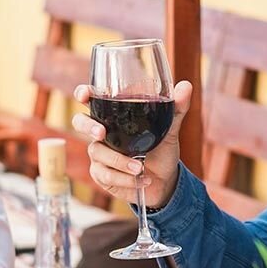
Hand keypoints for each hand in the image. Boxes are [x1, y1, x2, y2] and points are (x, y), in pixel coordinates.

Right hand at [70, 81, 193, 209]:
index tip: (85, 94)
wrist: (165, 181)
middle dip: (88, 126)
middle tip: (102, 133)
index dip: (83, 94)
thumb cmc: (162, 150)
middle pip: (80, 122)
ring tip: (140, 168)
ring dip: (120, 161)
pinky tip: (142, 180)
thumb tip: (186, 86)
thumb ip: (176, 108)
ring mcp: (99, 153)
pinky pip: (106, 174)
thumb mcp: (170, 129)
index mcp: (114, 116)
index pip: (92, 100)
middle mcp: (102, 132)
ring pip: (97, 153)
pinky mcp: (101, 174)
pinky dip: (125, 179)